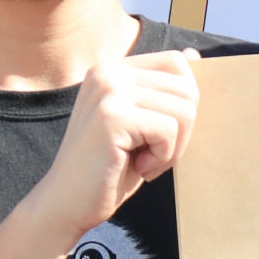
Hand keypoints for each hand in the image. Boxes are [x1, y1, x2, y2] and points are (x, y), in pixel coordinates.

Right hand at [30, 21, 200, 242]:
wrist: (65, 204)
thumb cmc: (108, 169)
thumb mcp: (142, 123)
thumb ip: (163, 90)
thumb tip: (193, 53)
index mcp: (113, 69)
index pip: (177, 63)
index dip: (183, 104)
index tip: (156, 134)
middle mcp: (107, 71)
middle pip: (187, 89)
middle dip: (181, 131)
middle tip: (149, 154)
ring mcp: (108, 90)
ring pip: (184, 110)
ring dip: (172, 148)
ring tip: (141, 161)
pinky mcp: (112, 115)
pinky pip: (169, 130)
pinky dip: (161, 158)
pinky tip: (135, 167)